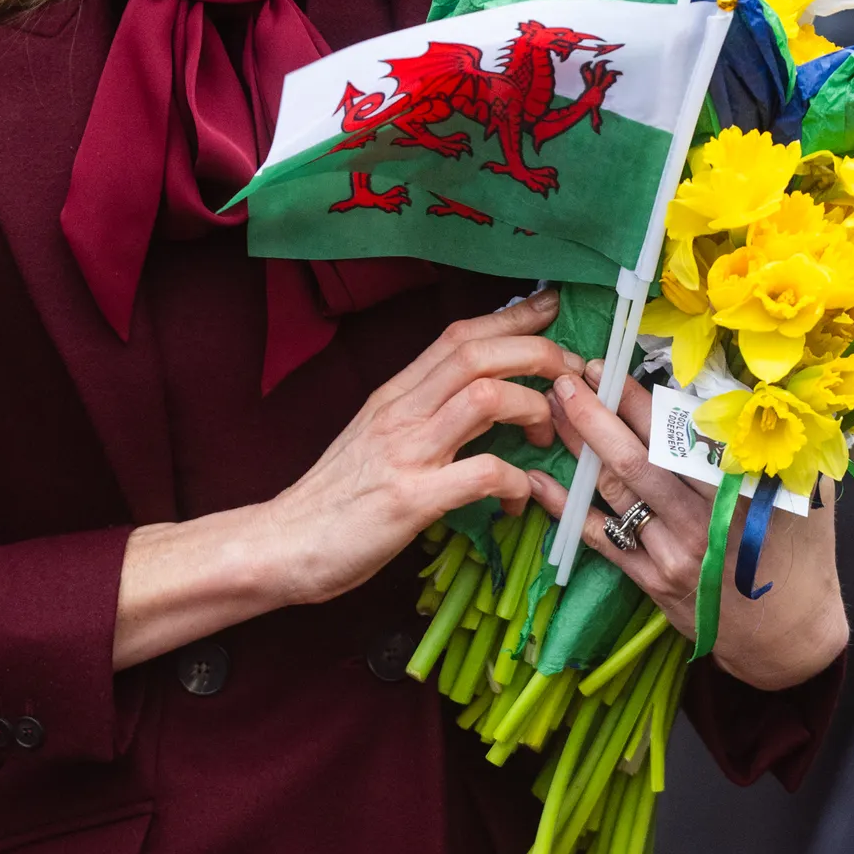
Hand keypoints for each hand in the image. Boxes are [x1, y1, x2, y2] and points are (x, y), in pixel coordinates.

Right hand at [114, 288, 582, 669]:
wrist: (279, 544)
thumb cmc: (334, 499)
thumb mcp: (377, 437)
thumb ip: (422, 413)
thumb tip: (479, 398)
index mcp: (395, 393)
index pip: (460, 334)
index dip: (512, 317)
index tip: (553, 309)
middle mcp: (399, 410)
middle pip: (479, 352)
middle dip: (538, 353)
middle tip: (574, 374)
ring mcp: (403, 452)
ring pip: (484, 396)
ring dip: (532, 407)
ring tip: (548, 435)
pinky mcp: (408, 500)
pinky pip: (480, 473)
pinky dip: (515, 481)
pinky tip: (520, 499)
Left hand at [527, 363, 845, 690]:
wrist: (789, 635)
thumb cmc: (801, 552)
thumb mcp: (807, 490)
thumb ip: (777, 441)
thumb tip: (751, 384)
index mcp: (740, 492)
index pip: (681, 434)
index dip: (639, 398)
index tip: (610, 367)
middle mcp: (702, 522)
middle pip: (638, 458)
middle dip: (596, 414)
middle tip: (566, 378)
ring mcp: (673, 553)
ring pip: (615, 491)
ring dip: (579, 447)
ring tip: (553, 409)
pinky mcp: (651, 580)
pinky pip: (601, 538)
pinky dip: (567, 508)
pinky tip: (538, 481)